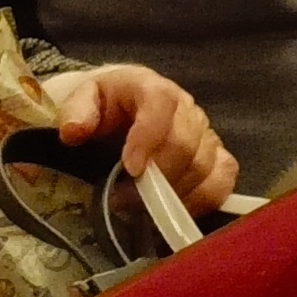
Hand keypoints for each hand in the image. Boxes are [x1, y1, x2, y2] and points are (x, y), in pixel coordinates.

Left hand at [45, 65, 235, 212]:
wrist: (123, 108)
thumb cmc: (106, 106)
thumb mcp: (83, 100)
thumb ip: (77, 111)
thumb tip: (73, 131)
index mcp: (151, 87)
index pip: (161, 104)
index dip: (149, 137)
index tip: (130, 168)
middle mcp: (186, 107)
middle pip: (186, 143)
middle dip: (157, 177)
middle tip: (125, 199)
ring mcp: (205, 133)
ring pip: (205, 166)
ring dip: (174, 193)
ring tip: (143, 207)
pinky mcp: (216, 156)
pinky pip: (223, 179)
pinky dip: (202, 199)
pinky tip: (175, 209)